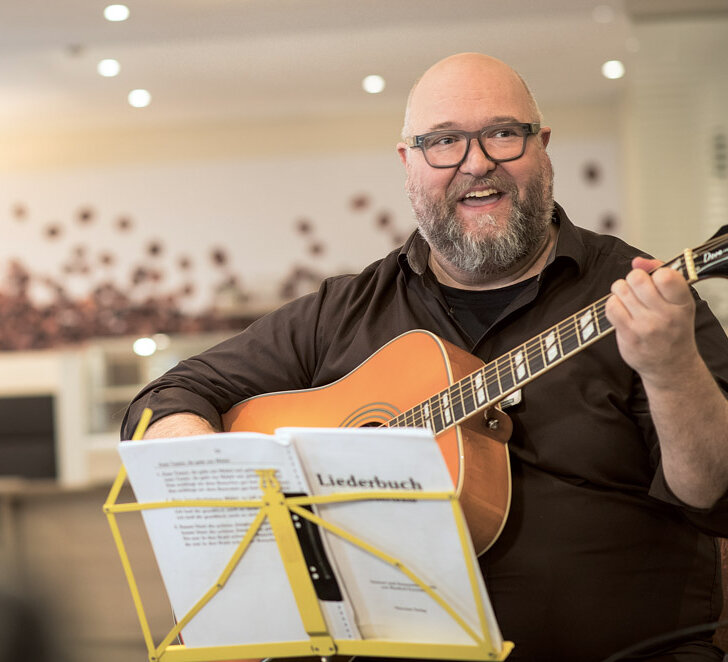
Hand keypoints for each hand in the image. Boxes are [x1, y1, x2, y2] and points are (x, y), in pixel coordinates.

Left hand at [604, 257, 698, 386]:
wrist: (670, 366)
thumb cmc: (673, 330)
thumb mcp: (678, 302)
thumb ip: (661, 275)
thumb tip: (637, 261)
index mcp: (682, 304)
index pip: (666, 276)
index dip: (655, 272)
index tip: (655, 280)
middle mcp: (665, 315)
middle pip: (637, 279)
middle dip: (633, 279)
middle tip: (636, 287)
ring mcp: (645, 326)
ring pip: (621, 290)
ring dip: (621, 290)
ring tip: (628, 299)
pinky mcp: (628, 335)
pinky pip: (611, 307)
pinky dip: (613, 304)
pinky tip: (621, 309)